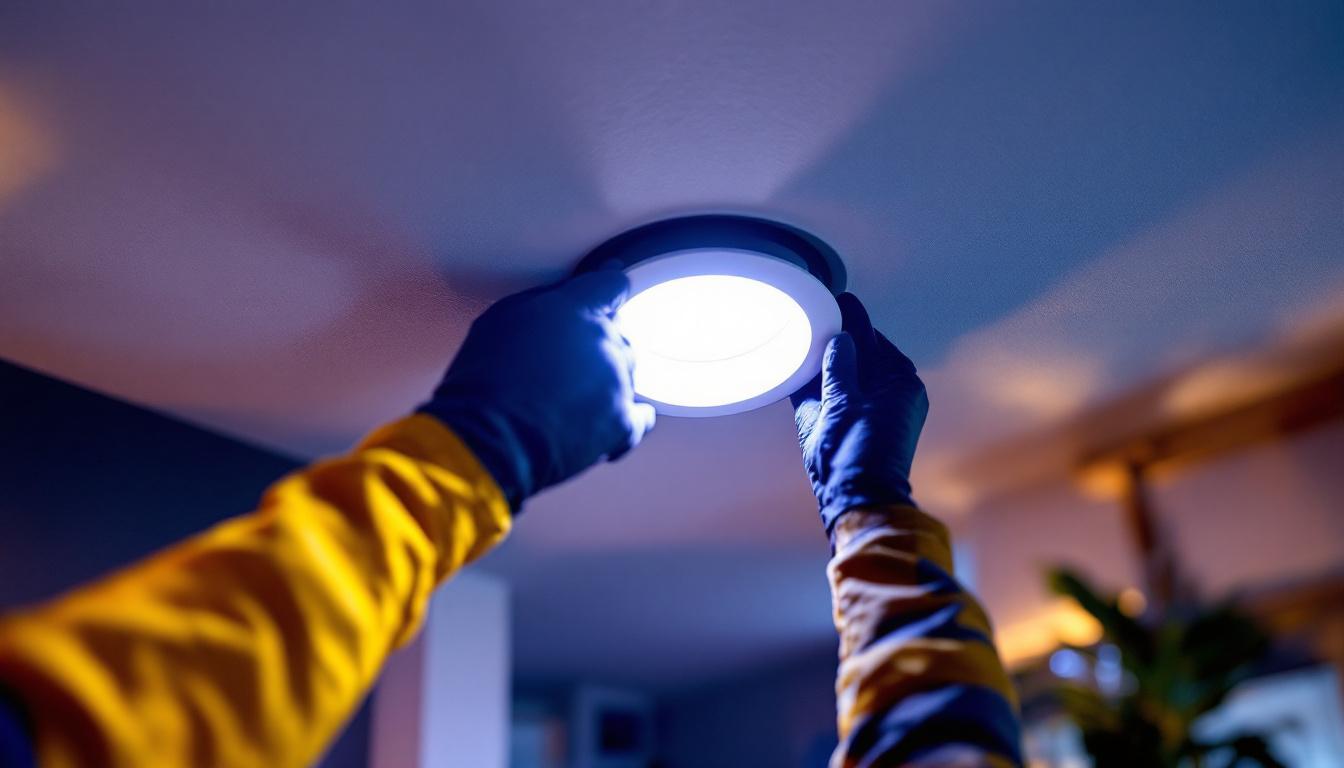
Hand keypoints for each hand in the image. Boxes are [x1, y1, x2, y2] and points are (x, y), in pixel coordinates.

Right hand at [420, 270, 655, 511]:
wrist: (490, 439)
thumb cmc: (483, 383)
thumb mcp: (500, 319)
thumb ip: (540, 302)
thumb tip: (558, 300)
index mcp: (577, 309)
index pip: (611, 286)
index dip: (606, 291)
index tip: (605, 295)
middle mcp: (605, 341)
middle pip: (619, 332)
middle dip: (596, 343)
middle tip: (567, 360)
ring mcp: (617, 383)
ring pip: (627, 372)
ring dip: (605, 380)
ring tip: (570, 396)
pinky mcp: (622, 423)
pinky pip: (641, 418)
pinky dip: (626, 418)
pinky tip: (609, 419)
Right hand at [791, 293, 927, 534]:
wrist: (855, 499)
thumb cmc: (855, 453)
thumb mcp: (842, 400)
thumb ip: (839, 363)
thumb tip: (841, 334)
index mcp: (899, 379)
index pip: (870, 335)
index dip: (848, 317)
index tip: (834, 297)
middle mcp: (891, 391)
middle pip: (859, 351)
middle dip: (836, 336)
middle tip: (813, 314)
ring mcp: (872, 408)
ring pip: (846, 371)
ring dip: (826, 358)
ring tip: (804, 337)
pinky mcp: (853, 424)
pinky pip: (837, 392)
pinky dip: (821, 380)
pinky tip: (802, 368)